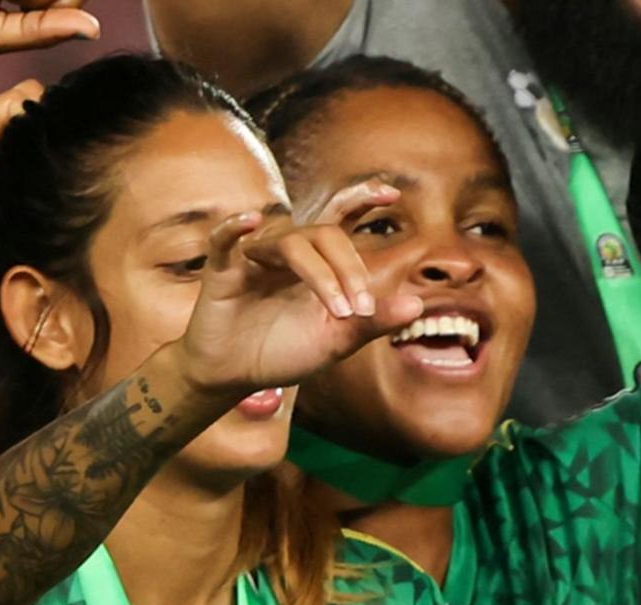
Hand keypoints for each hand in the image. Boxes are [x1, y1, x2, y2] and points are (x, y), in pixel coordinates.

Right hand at [165, 185, 422, 404]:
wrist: (237, 375)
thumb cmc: (284, 351)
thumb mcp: (336, 340)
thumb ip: (373, 322)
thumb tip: (418, 305)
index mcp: (317, 263)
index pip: (340, 221)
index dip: (362, 200)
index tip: (392, 193)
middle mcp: (288, 252)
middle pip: (325, 234)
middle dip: (350, 268)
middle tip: (362, 310)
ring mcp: (255, 258)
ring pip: (291, 242)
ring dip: (321, 274)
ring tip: (339, 311)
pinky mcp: (223, 270)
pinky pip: (225, 240)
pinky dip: (236, 227)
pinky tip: (250, 219)